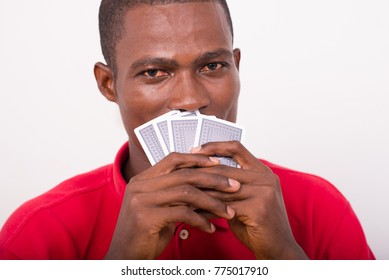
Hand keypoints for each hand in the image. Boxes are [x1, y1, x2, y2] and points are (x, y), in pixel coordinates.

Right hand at [104, 153, 236, 259]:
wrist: (124, 257)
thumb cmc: (146, 233)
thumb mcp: (159, 207)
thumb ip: (174, 193)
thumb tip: (205, 183)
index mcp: (143, 179)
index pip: (173, 159)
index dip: (197, 159)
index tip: (218, 163)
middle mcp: (140, 185)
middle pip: (184, 174)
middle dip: (213, 179)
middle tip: (234, 186)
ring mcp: (141, 200)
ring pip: (186, 193)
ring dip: (212, 202)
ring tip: (228, 211)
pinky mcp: (147, 217)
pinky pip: (183, 213)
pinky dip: (201, 220)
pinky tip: (211, 228)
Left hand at [191, 141, 308, 258]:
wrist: (278, 249)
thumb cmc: (258, 224)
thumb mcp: (246, 199)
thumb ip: (230, 186)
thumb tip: (201, 176)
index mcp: (262, 171)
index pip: (236, 148)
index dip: (214, 146)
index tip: (195, 150)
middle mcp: (266, 178)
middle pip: (224, 169)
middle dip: (199, 173)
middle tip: (179, 176)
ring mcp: (264, 193)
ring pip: (222, 189)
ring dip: (200, 194)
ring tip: (182, 196)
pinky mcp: (259, 209)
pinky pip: (225, 207)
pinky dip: (207, 211)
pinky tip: (194, 214)